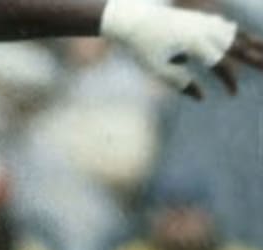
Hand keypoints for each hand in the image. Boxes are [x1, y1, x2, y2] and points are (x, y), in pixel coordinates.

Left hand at [101, 0, 262, 98]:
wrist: (133, 18)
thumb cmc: (142, 47)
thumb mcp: (158, 69)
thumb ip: (180, 83)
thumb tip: (203, 97)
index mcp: (196, 44)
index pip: (223, 65)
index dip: (231, 81)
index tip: (234, 94)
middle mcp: (205, 31)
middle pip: (238, 47)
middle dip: (256, 58)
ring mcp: (205, 23)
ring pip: (236, 34)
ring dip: (253, 43)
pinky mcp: (202, 19)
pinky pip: (227, 27)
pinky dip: (239, 34)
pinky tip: (246, 40)